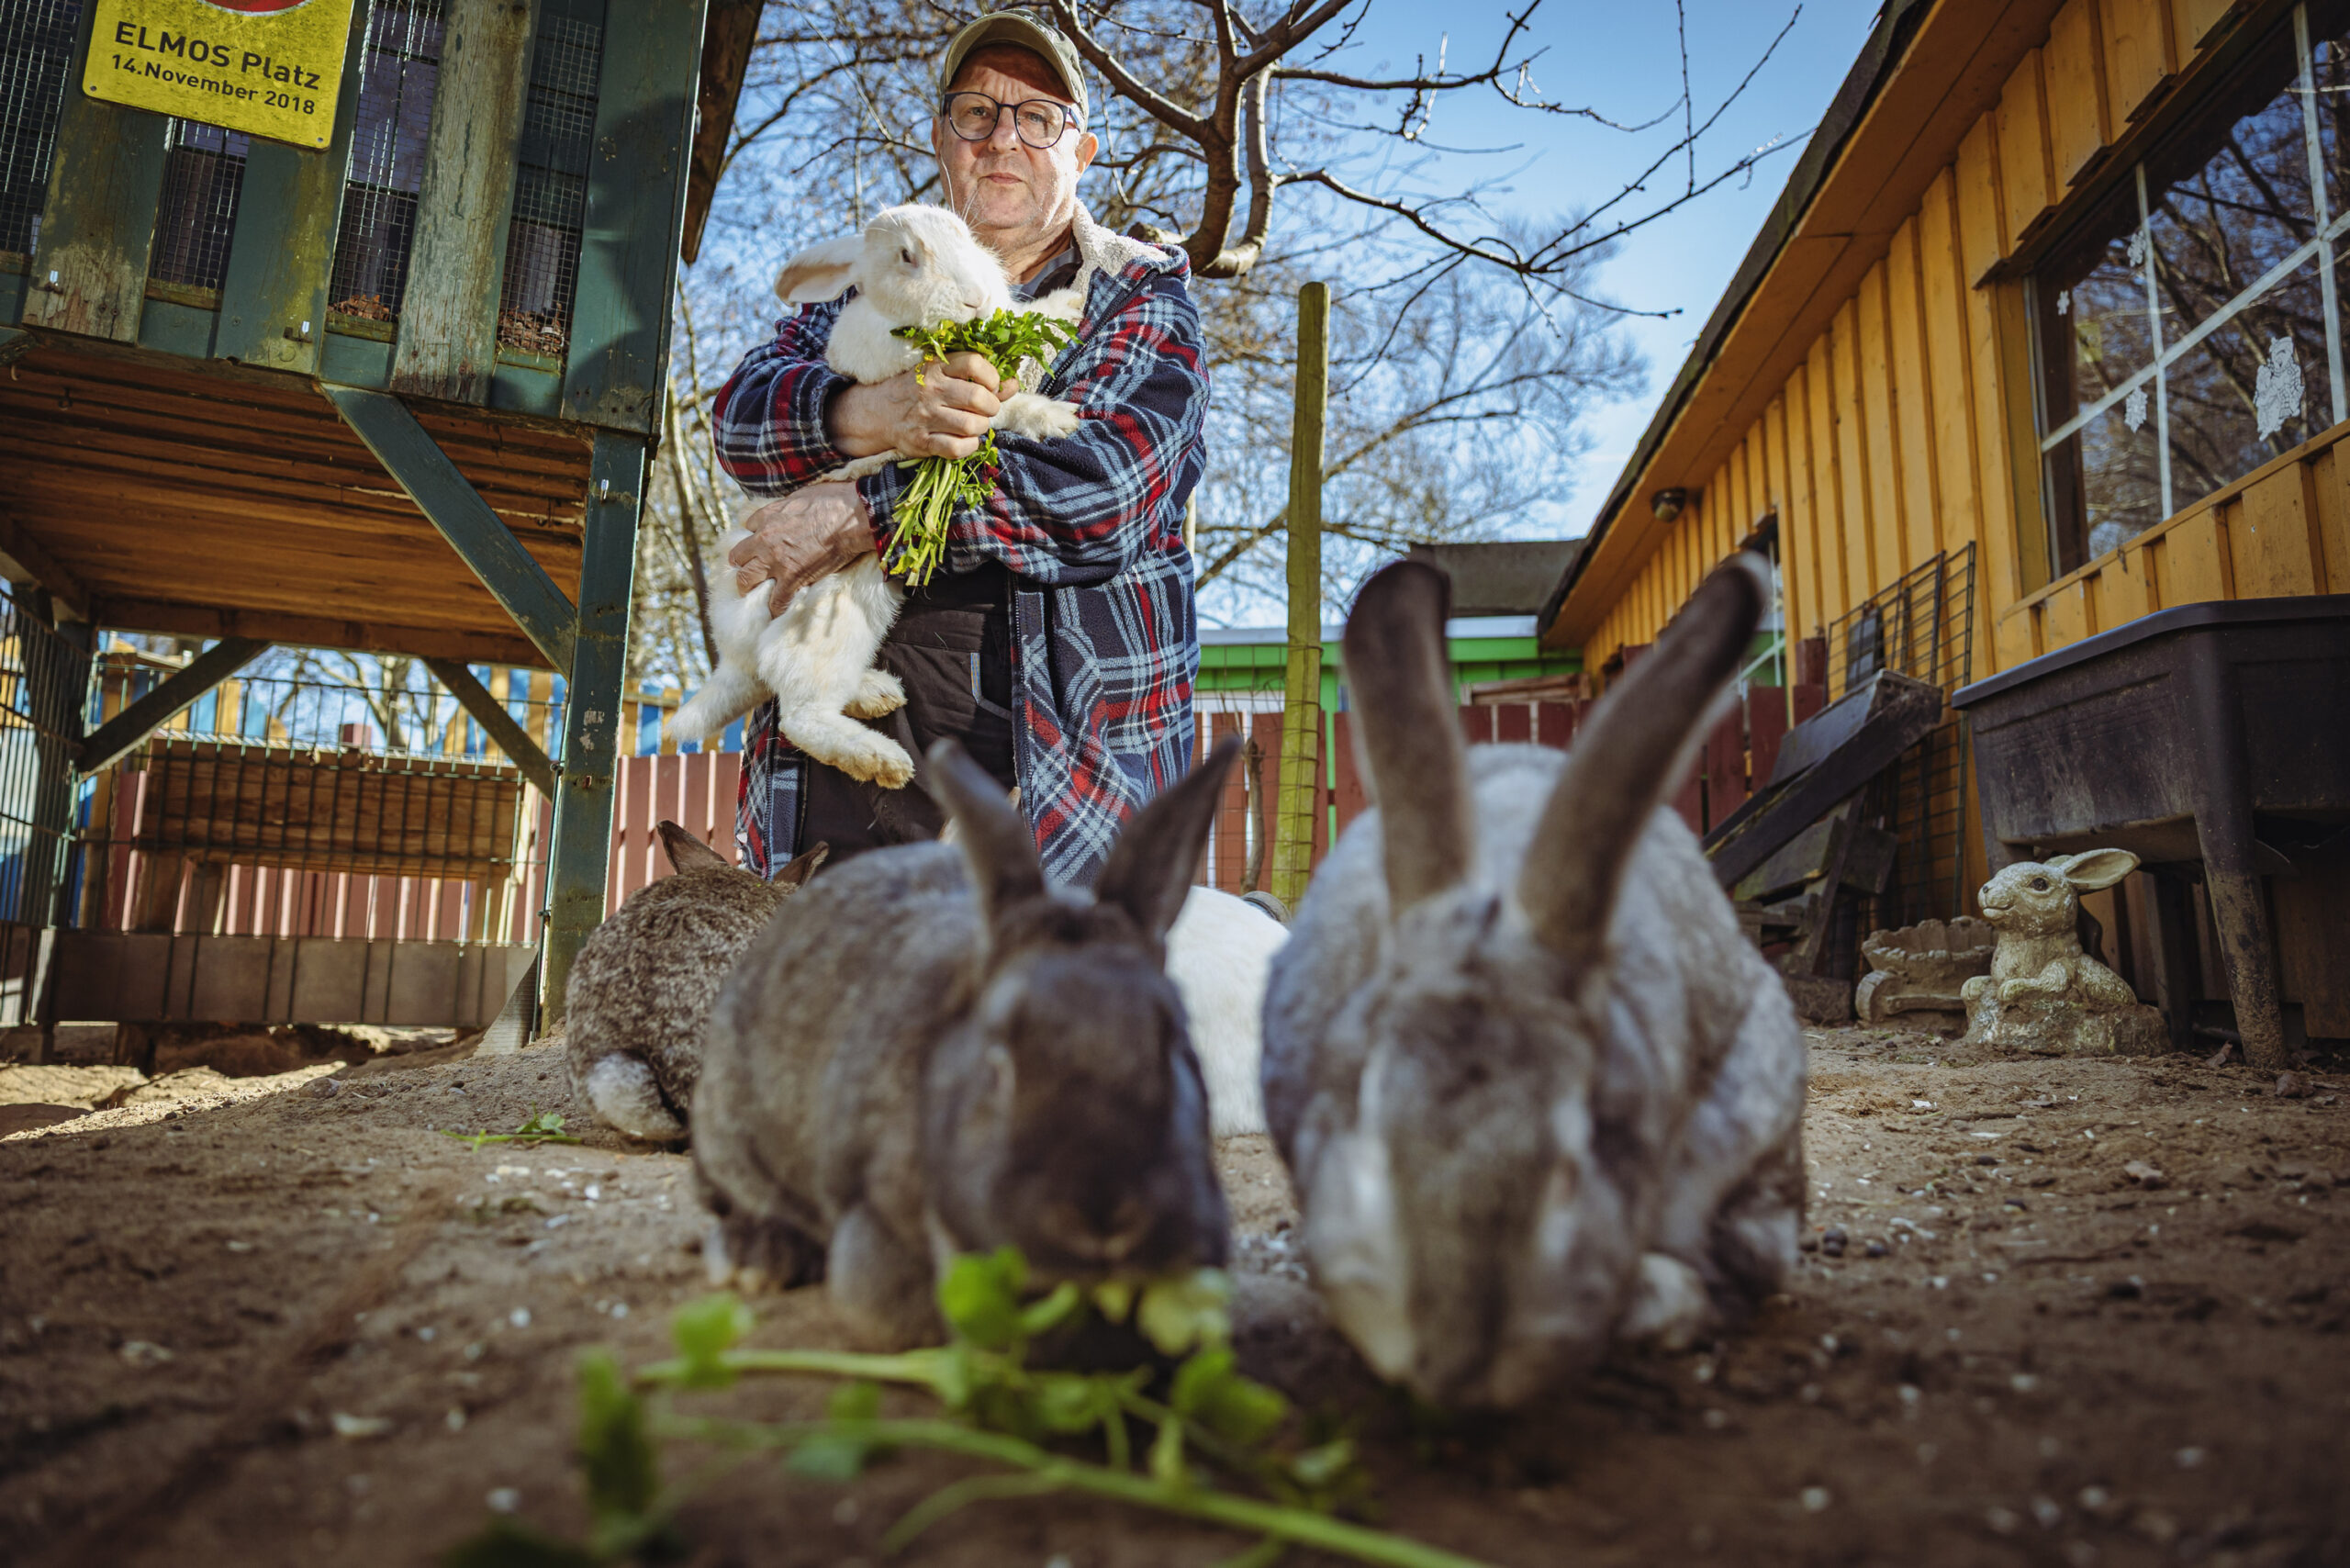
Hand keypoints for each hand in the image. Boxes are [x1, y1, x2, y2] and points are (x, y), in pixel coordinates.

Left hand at [730, 482, 874, 615]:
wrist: (850, 518)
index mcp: (767, 517)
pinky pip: (777, 600)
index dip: (754, 537)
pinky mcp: (792, 578)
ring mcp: (776, 561)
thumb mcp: (799, 495)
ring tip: (752, 594)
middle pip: (738, 557)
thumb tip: (786, 513)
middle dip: (741, 565)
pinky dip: (774, 608)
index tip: (759, 544)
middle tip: (747, 572)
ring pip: (746, 580)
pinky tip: (774, 612)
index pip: (748, 528)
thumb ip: (785, 507)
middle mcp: (764, 540)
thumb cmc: (832, 501)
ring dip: (748, 588)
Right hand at [831, 352, 1012, 460]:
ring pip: (972, 425)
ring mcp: (926, 417)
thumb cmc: (918, 389)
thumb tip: (1013, 384)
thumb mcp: (941, 374)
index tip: (991, 385)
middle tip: (985, 409)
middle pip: (979, 398)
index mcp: (936, 367)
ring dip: (981, 427)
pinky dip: (969, 447)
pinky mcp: (922, 442)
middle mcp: (931, 390)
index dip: (992, 377)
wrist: (877, 411)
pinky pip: (958, 449)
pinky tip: (965, 440)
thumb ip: (978, 378)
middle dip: (991, 406)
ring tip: (974, 424)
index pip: (975, 364)